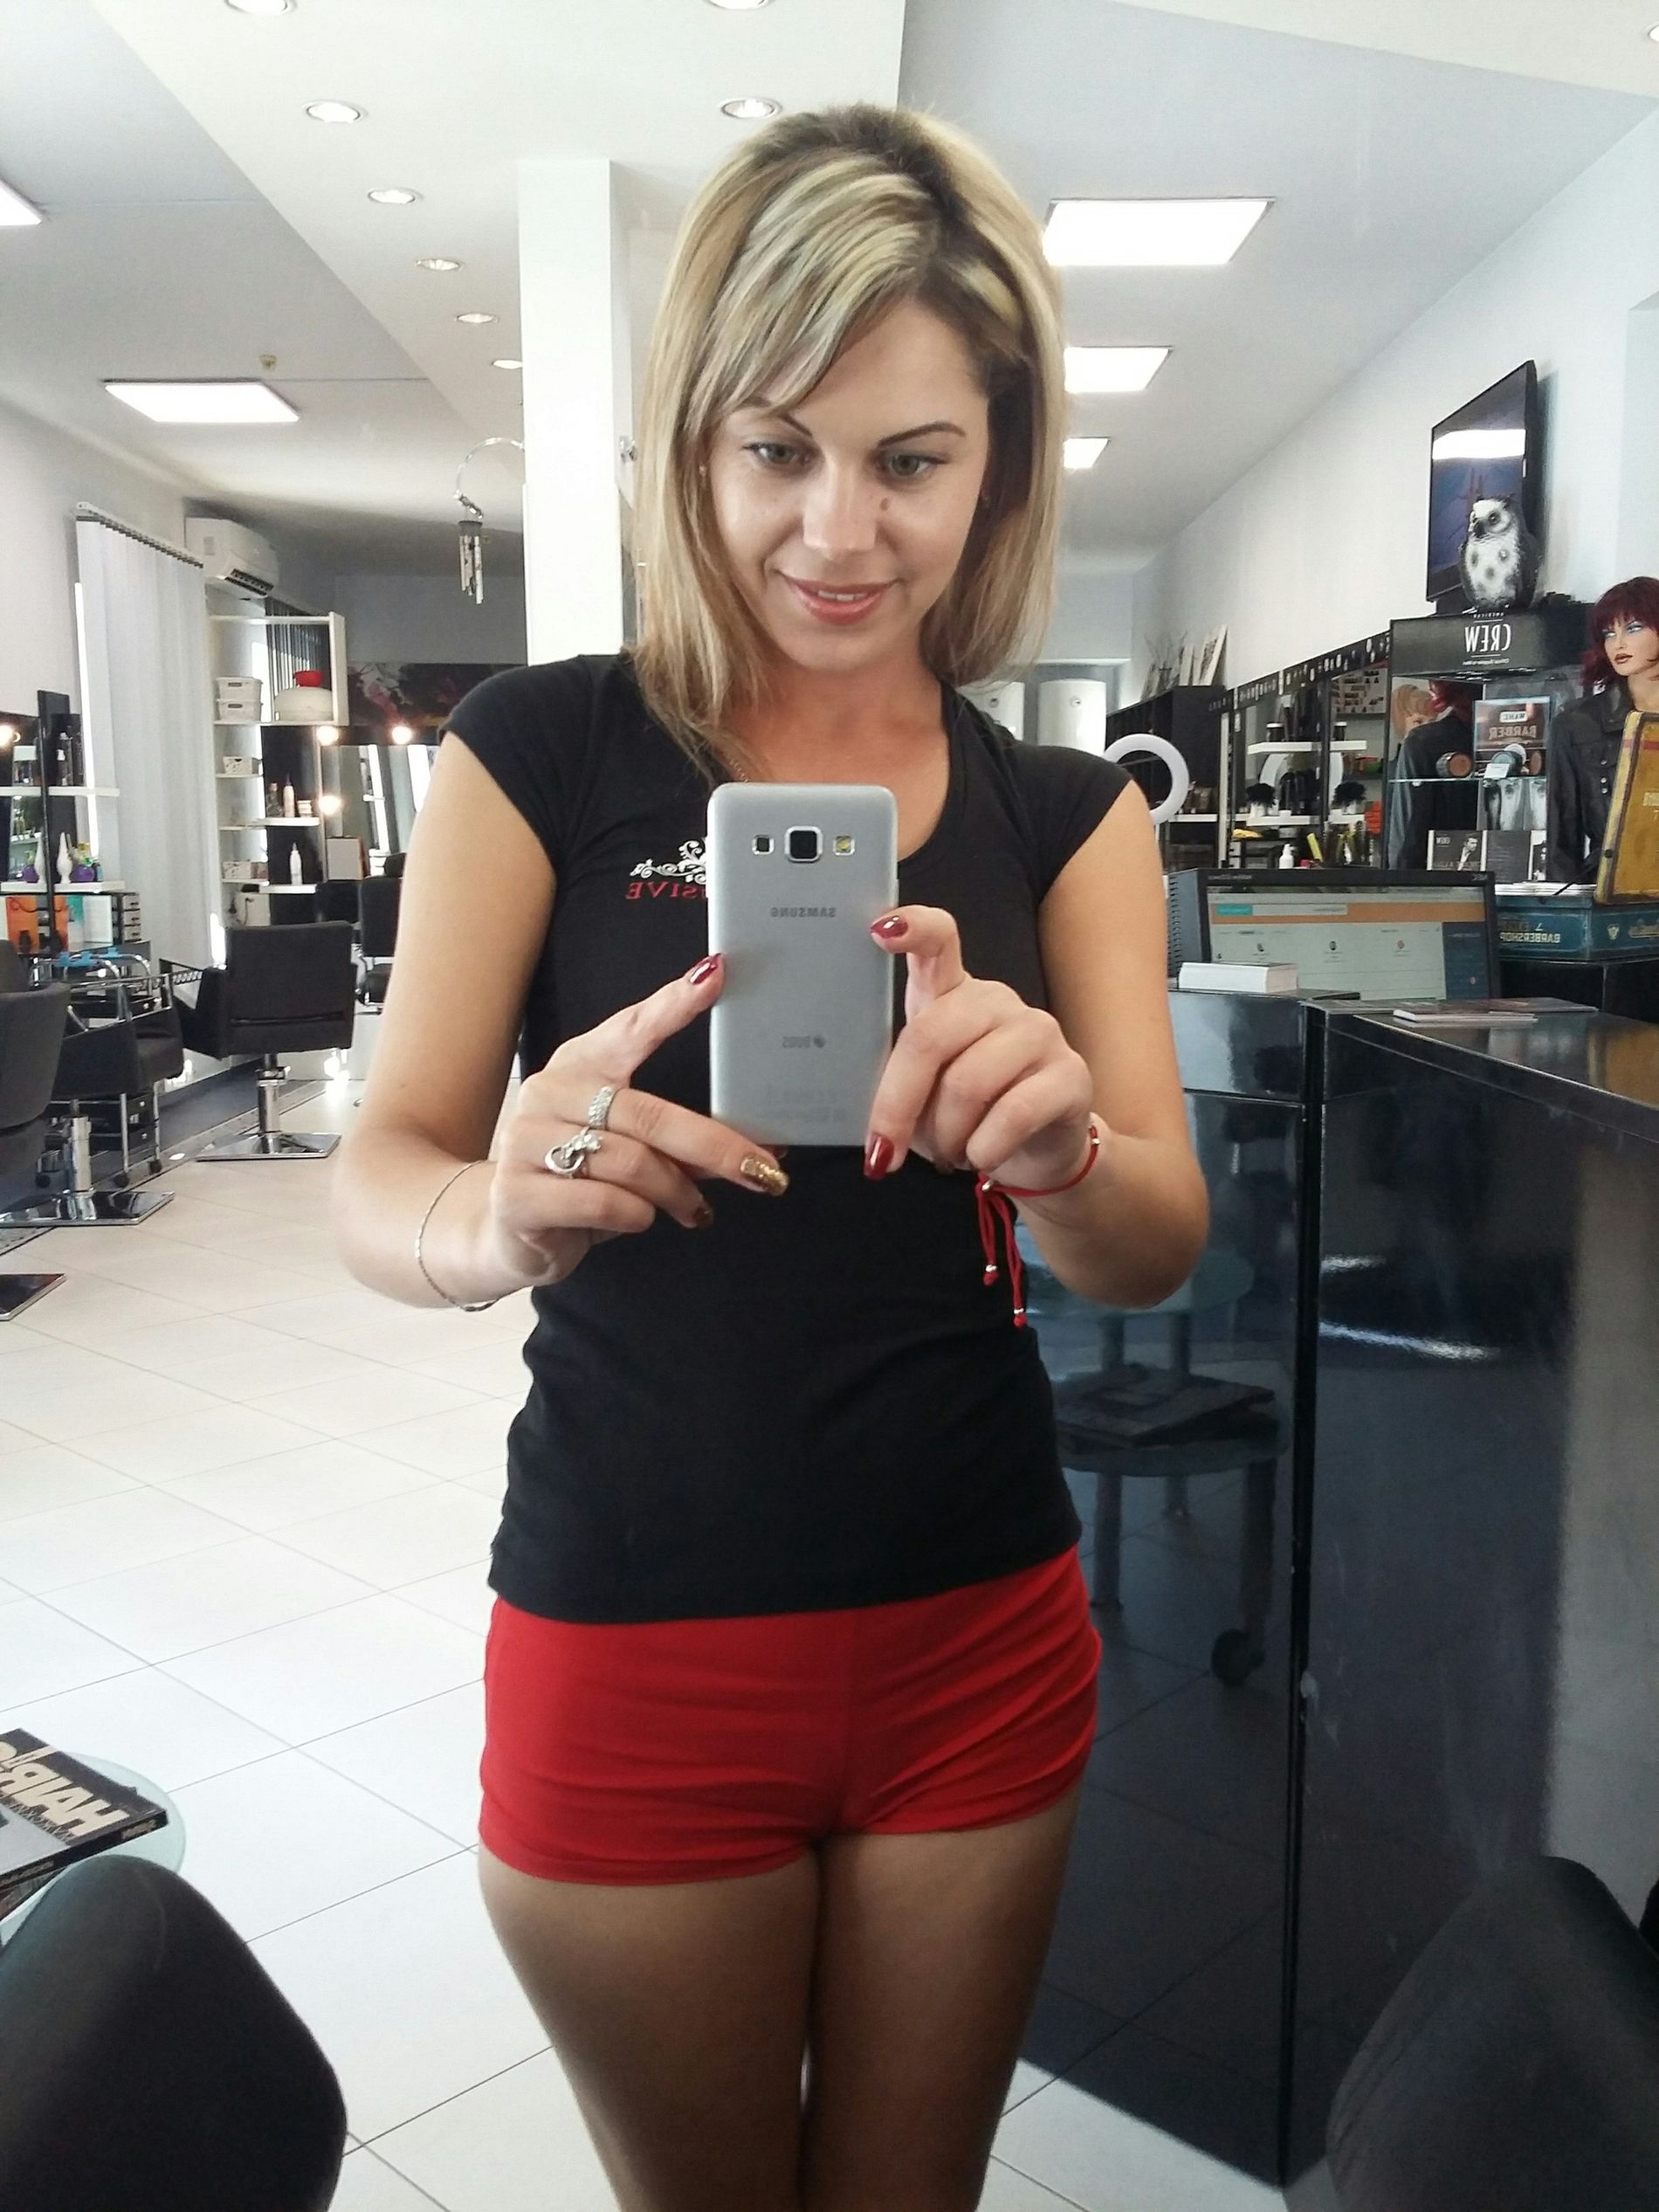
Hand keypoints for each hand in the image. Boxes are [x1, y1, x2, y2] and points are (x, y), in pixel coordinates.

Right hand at [481, 954, 787, 1289]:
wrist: (509, 1229)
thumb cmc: (582, 1178)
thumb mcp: (633, 1147)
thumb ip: (683, 1140)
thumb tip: (757, 1152)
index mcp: (580, 1065)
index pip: (630, 1028)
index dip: (672, 1004)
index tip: (714, 976)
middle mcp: (549, 1093)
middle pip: (649, 1115)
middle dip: (715, 1146)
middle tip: (761, 1171)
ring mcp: (525, 1141)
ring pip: (630, 1164)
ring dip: (676, 1192)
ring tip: (692, 1209)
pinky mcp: (517, 1194)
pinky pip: (602, 1202)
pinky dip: (637, 1215)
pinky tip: (641, 1218)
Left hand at [864, 907, 1095, 1189]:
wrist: (1038, 1149)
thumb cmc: (967, 1114)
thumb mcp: (923, 1093)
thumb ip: (899, 1086)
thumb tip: (872, 1129)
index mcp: (952, 993)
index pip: (938, 941)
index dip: (912, 929)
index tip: (878, 930)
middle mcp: (996, 1001)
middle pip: (931, 1037)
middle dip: (897, 1105)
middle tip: (885, 1151)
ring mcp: (1038, 1032)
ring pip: (968, 1083)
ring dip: (946, 1136)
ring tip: (950, 1154)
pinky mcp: (1071, 1074)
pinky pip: (1013, 1114)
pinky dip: (983, 1149)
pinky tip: (982, 1157)